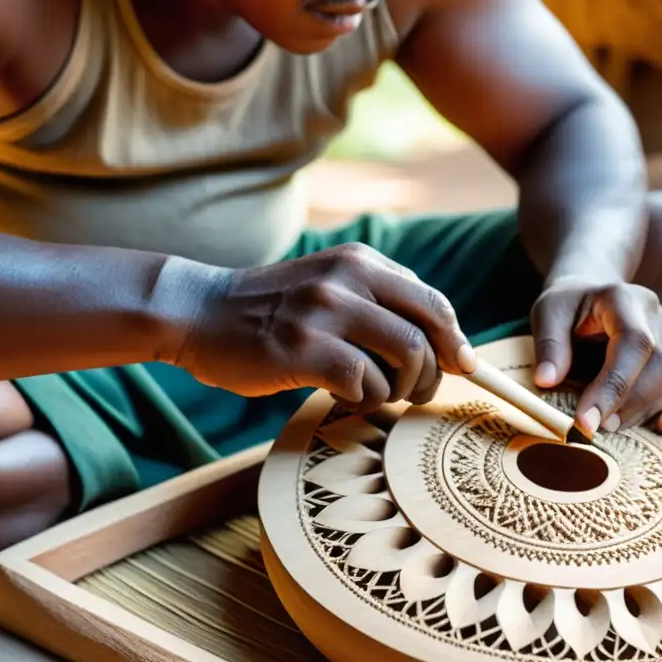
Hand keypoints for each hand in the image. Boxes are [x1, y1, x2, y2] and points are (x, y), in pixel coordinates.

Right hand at [179, 243, 476, 412]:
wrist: (199, 312)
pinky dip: (365, 400)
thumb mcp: (328, 285)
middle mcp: (347, 279)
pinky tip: (344, 398)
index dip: (455, 340)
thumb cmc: (270, 311)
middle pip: (427, 332)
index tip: (463, 367)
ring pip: (405, 357)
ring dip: (400, 390)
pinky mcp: (302, 349)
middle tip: (417, 394)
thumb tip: (439, 343)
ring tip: (377, 395)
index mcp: (360, 262)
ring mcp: (324, 313)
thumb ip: (376, 301)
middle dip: (435, 373)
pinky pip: (364, 383)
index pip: (432, 302)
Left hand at [530, 277, 661, 436]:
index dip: (612, 386)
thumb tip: (547, 381)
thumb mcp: (548, 313)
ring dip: (643, 410)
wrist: (592, 294)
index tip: (586, 421)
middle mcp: (657, 314)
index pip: (633, 344)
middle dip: (626, 405)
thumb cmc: (568, 306)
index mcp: (624, 298)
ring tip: (610, 429)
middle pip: (659, 366)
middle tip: (594, 430)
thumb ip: (549, 345)